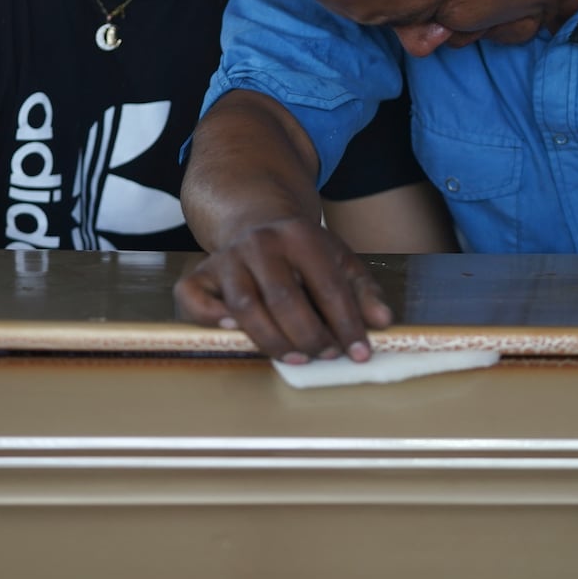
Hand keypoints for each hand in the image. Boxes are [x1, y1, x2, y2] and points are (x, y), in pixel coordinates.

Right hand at [173, 218, 391, 362]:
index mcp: (301, 235)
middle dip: (310, 336)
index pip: (328, 286)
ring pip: (245, 307)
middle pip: (284, 299)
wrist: (256, 220)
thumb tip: (382, 321)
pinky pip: (195, 300)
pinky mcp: (202, 273)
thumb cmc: (302, 250)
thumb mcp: (338, 259)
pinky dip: (211, 319)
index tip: (360, 353)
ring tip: (297, 357)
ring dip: (273, 340)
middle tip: (326, 356)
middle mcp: (261, 243)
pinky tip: (237, 333)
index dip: (347, 324)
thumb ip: (362, 290)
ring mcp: (228, 258)